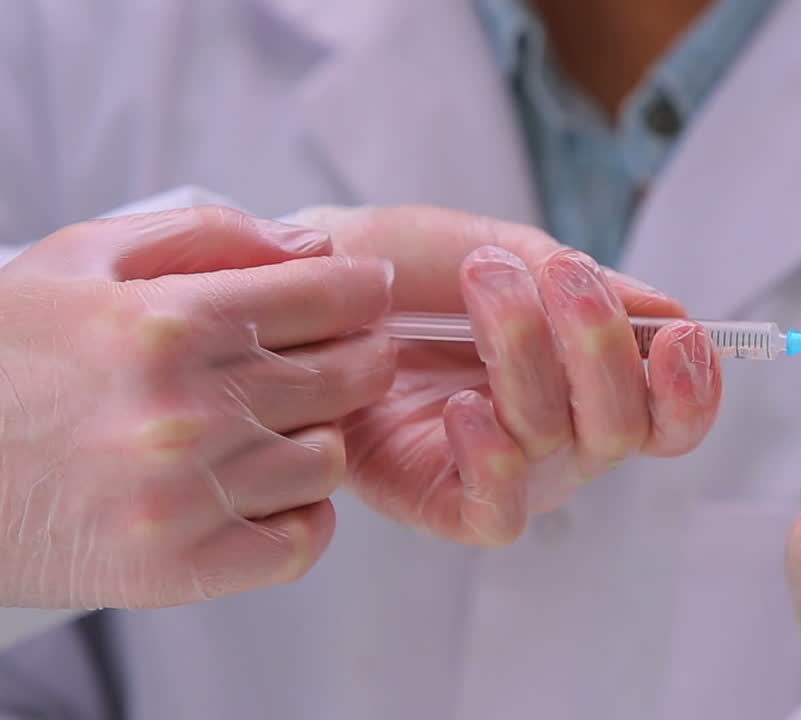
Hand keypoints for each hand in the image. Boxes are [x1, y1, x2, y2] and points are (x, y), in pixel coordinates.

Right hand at [0, 207, 395, 608]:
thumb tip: (312, 248)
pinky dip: (300, 514)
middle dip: (357, 355)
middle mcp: (184, 412)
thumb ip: (206, 236)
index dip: (364, 290)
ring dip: (318, 434)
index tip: (366, 291)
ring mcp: (184, 499)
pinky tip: (264, 488)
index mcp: (165, 324)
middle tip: (335, 353)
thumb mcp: (80, 258)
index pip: (329, 298)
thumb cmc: (0, 360)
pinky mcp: (177, 570)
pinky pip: (302, 541)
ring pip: (330, 457)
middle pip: (350, 375)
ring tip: (271, 424)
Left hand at [287, 206, 722, 545]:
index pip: (669, 414)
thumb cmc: (412, 265)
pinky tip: (461, 407)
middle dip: (600, 344)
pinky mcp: (440, 501)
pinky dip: (493, 461)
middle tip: (556, 272)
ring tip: (482, 282)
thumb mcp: (507, 250)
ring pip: (558, 446)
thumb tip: (674, 315)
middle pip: (623, 427)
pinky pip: (496, 513)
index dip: (692, 389)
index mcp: (588, 379)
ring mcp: (503, 470)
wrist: (311, 280)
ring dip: (528, 355)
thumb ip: (585, 284)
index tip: (681, 337)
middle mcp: (559, 434)